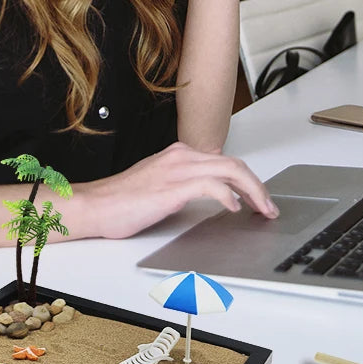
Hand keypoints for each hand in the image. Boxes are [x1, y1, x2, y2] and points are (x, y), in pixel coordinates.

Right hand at [78, 141, 278, 239]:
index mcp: (178, 154)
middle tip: (269, 206)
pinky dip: (229, 196)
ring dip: (253, 191)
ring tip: (262, 209)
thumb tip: (210, 196)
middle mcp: (181, 156)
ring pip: (230, 170)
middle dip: (257, 185)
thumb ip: (183, 185)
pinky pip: (213, 186)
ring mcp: (178, 169)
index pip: (224, 161)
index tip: (258, 197)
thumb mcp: (159, 186)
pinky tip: (234, 209)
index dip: (247, 179)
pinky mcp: (173, 187)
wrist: (93, 205)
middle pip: (234, 163)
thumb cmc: (119, 201)